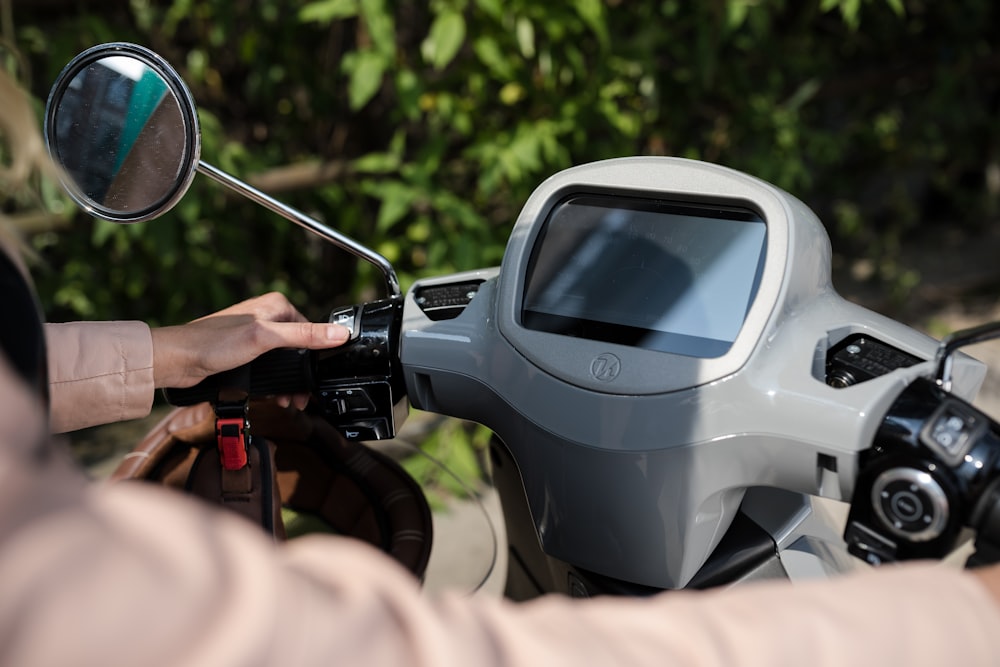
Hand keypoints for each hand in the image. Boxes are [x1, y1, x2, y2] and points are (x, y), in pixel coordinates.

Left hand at [150, 293, 349, 406]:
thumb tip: (340, 334)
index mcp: (277, 305)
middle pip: (299, 348)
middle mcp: (267, 316)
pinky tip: (273, 396)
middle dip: (301, 375)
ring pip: (284, 361)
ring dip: (287, 383)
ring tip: (287, 401)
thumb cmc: (213, 344)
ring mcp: (255, 334)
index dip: (315, 358)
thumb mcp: (265, 338)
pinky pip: (269, 368)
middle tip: (301, 398)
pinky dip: (273, 382)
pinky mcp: (245, 352)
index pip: (312, 330)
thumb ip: (304, 336)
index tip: (315, 381)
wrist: (177, 360)